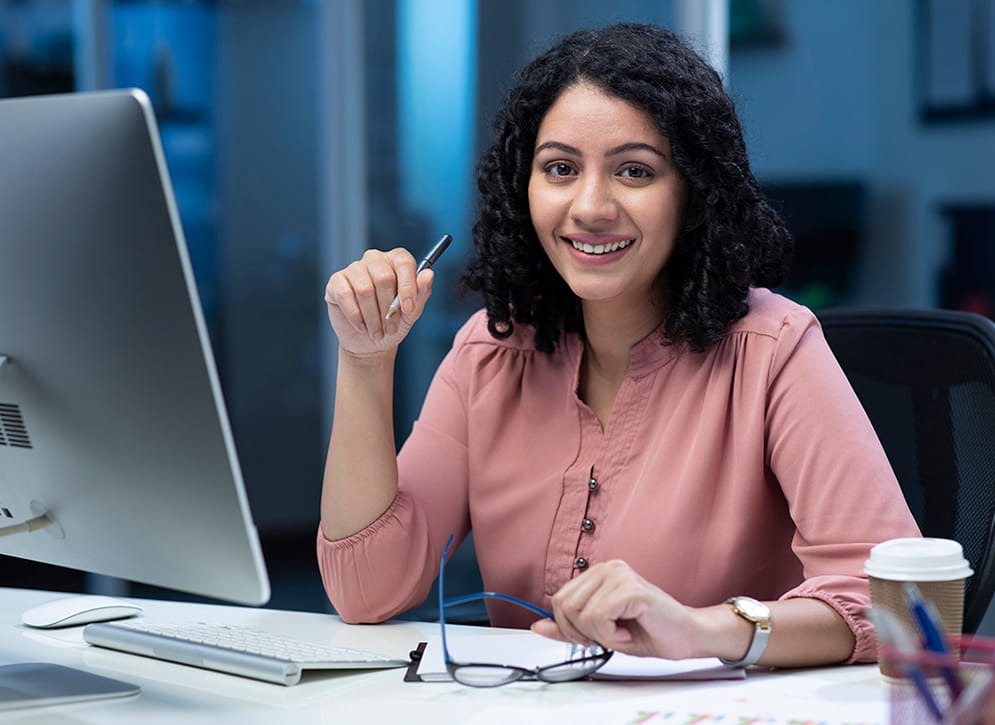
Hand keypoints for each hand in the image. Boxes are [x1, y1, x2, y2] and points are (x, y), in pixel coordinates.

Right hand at [324, 248, 433, 357]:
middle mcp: (375, 260)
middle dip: (389, 308)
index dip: (408, 286)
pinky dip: (356, 316)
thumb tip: (429, 274)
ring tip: (377, 333)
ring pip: (365, 290)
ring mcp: (354, 269)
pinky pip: (346, 295)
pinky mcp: (336, 282)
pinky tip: (362, 327)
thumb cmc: (393, 323)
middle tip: (391, 328)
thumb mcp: (412, 313)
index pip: (404, 262)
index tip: (409, 309)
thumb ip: (421, 293)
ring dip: (373, 317)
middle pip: (384, 277)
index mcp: (396, 261)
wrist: (370, 343)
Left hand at [530, 560, 705, 658]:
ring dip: (602, 636)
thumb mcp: (601, 632)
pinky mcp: (631, 589)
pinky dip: (612, 636)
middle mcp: (608, 568)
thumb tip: (538, 625)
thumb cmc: (649, 631)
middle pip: (564, 606)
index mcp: (598, 574)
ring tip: (624, 632)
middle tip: (609, 636)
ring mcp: (619, 575)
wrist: (687, 636)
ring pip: (582, 614)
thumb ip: (569, 628)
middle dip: (583, 632)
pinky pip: (600, 618)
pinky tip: (630, 632)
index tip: (590, 636)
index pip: (559, 599)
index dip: (568, 627)